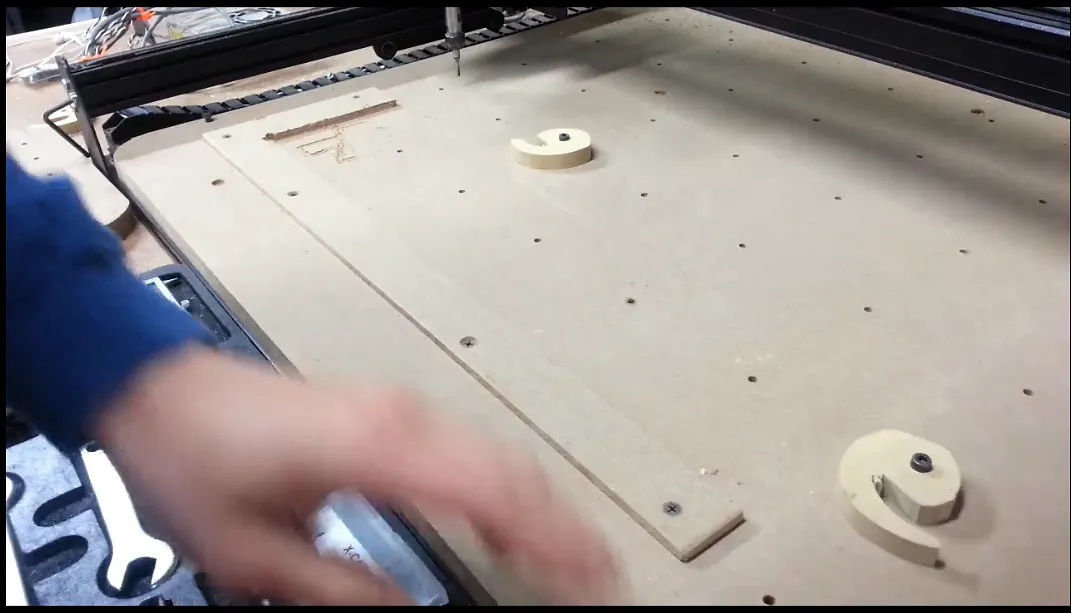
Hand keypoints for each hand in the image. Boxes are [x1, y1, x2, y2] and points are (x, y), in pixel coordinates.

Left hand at [91, 345, 621, 604]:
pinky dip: (510, 487)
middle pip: (514, 470)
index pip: (495, 491)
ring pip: (502, 455)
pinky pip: (474, 449)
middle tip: (601, 579)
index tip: (589, 578)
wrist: (159, 388)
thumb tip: (410, 611)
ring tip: (575, 557)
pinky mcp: (391, 414)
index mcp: (378, 447)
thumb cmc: (196, 457)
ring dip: (545, 507)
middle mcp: (402, 419)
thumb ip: (345, 590)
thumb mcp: (258, 553)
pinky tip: (518, 517)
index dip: (552, 539)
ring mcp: (401, 410)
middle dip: (566, 528)